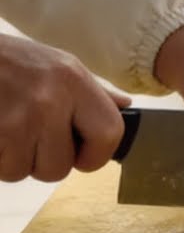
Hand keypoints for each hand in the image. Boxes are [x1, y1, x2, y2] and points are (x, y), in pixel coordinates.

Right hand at [0, 35, 130, 182]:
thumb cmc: (10, 60)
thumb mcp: (58, 65)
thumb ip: (92, 91)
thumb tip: (124, 106)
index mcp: (73, 81)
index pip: (109, 133)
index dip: (97, 155)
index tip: (83, 156)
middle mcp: (48, 101)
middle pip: (60, 168)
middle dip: (44, 162)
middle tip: (31, 138)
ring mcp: (14, 120)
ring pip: (23, 172)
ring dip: (13, 160)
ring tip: (7, 132)